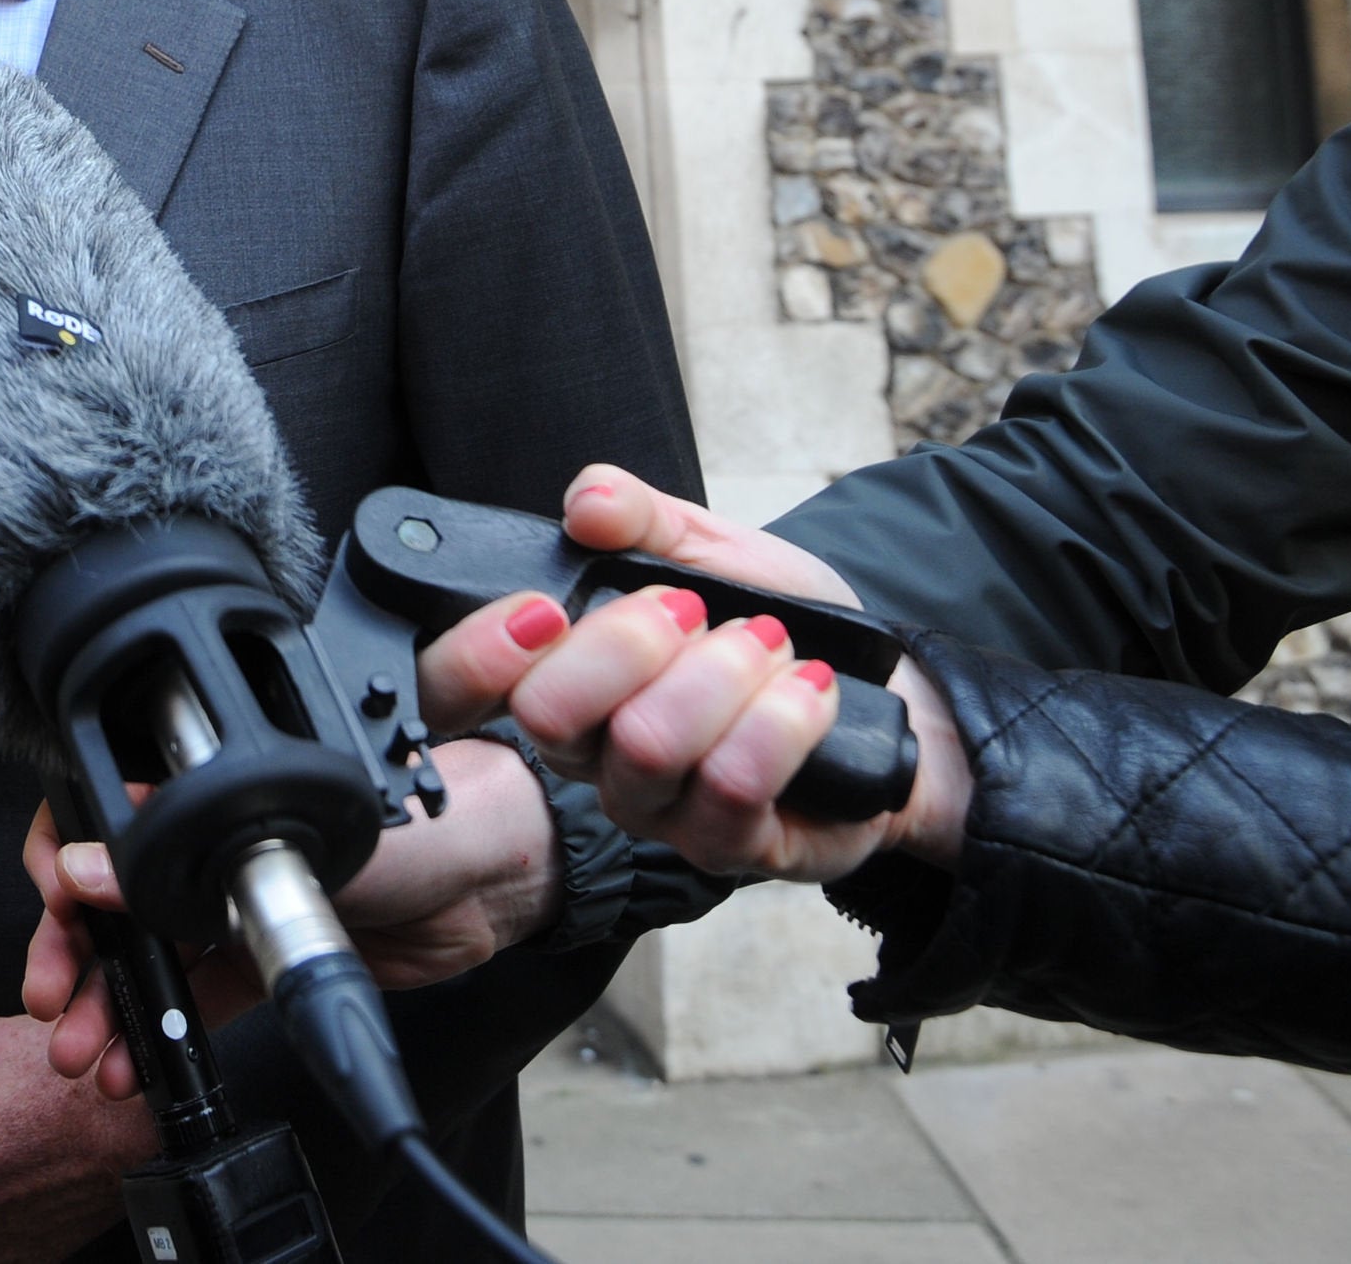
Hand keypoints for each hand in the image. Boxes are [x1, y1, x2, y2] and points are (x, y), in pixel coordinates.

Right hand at [20, 740, 559, 1096]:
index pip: (101, 808)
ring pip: (143, 951)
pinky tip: (127, 1061)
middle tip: (54, 995)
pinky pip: (191, 995)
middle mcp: (204, 832)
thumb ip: (179, 851)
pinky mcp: (258, 955)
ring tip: (83, 1048)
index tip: (54, 906)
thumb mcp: (287, 828)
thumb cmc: (410, 815)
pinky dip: (157, 1029)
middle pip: (107, 889)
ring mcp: (228, 896)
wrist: (495, 875)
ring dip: (106, 1001)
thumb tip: (84, 867)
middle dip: (70, 947)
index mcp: (206, 777)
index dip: (63, 859)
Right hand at [416, 465, 970, 879]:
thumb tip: (587, 502)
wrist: (882, 694)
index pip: (469, 685)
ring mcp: (654, 811)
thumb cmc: (777, 622)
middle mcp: (589, 756)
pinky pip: (731, 786)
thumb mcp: (710, 548)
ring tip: (772, 644)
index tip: (548, 605)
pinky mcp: (725, 848)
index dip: (484, 649)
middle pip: (549, 715)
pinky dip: (781, 717)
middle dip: (629, 640)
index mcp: (561, 678)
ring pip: (647, 745)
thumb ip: (642, 516)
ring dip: (725, 674)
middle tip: (695, 610)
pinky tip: (811, 688)